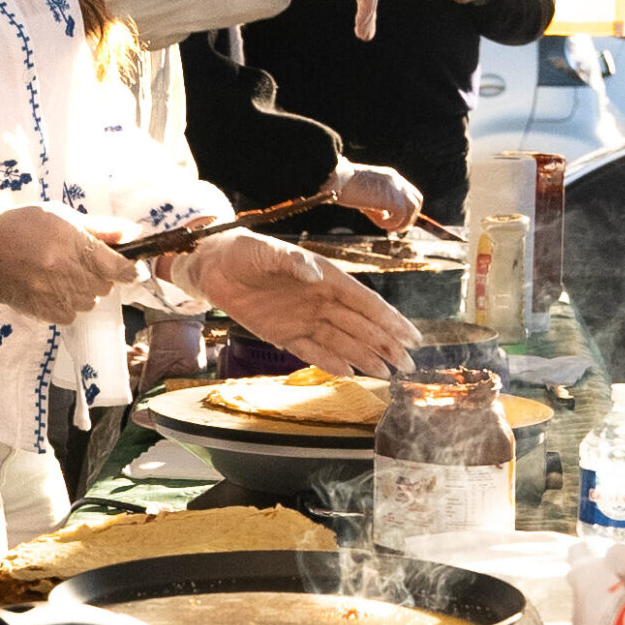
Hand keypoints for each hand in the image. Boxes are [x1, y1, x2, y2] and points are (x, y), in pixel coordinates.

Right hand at [0, 202, 133, 324]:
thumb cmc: (22, 225)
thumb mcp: (62, 216)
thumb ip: (100, 228)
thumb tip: (134, 233)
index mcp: (72, 244)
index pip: (118, 268)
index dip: (132, 270)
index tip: (136, 268)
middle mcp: (64, 272)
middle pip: (105, 287)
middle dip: (103, 276)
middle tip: (85, 262)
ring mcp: (51, 294)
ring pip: (89, 303)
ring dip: (86, 291)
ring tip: (66, 275)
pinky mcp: (39, 311)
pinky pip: (70, 315)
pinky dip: (68, 304)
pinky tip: (54, 288)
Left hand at [176, 231, 418, 377]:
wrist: (213, 265)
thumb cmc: (243, 250)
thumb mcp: (265, 250)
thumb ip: (290, 261)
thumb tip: (313, 274)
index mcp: (325, 278)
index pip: (364, 302)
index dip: (389, 319)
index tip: (411, 335)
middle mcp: (321, 300)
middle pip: (361, 326)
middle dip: (386, 344)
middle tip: (408, 364)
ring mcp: (304, 319)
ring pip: (343, 342)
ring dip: (366, 356)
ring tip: (388, 374)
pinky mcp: (285, 334)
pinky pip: (314, 351)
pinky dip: (332, 362)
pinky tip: (351, 372)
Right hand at [330, 160, 421, 231]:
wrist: (335, 177)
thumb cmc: (343, 186)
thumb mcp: (365, 192)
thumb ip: (377, 202)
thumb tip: (383, 216)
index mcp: (391, 177)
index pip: (410, 193)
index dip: (407, 209)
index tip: (394, 219)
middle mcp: (396, 180)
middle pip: (416, 201)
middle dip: (408, 217)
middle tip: (391, 226)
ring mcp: (395, 188)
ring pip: (412, 210)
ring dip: (400, 222)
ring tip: (382, 224)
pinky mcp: (391, 198)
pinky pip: (401, 216)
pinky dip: (391, 223)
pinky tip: (377, 221)